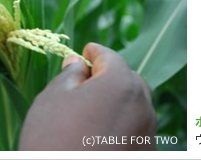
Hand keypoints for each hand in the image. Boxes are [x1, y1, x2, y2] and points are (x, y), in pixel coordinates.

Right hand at [19, 43, 155, 149]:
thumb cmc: (53, 140)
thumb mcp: (52, 98)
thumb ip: (69, 75)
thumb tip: (78, 65)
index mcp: (121, 83)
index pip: (109, 57)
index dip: (94, 52)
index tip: (85, 51)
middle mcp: (143, 106)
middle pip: (127, 80)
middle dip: (107, 76)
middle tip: (83, 79)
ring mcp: (147, 133)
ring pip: (133, 105)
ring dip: (115, 101)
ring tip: (87, 110)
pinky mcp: (145, 153)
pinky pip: (134, 129)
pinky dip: (119, 124)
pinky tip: (96, 133)